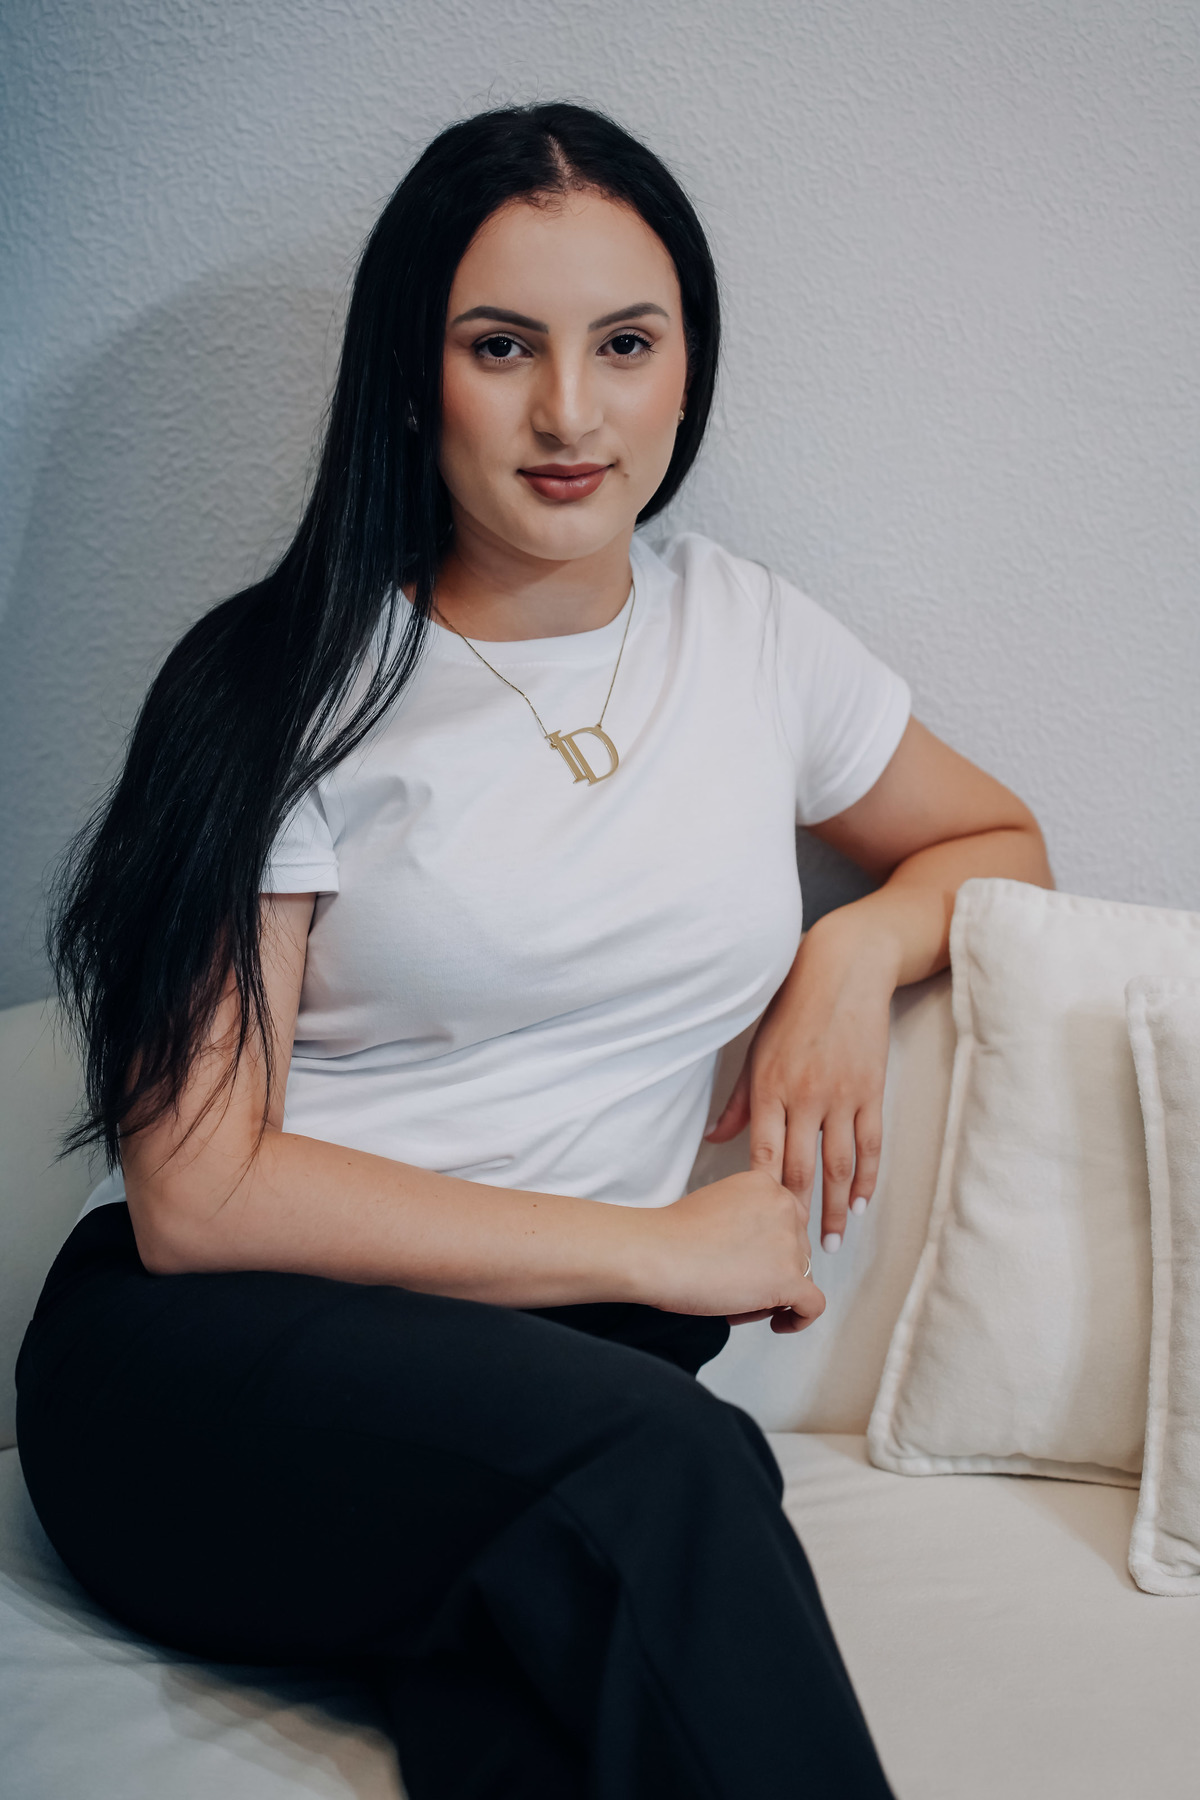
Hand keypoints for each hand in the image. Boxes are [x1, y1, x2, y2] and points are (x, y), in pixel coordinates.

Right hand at [642, 1172, 823, 1333]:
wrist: (656, 1252)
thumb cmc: (671, 1235)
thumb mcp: (718, 1204)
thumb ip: (746, 1217)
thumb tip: (758, 1252)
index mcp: (766, 1184)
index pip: (787, 1220)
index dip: (767, 1246)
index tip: (744, 1260)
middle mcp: (784, 1207)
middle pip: (797, 1249)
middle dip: (770, 1271)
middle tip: (734, 1285)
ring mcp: (789, 1243)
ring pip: (802, 1277)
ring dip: (774, 1295)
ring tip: (737, 1305)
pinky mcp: (789, 1279)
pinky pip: (812, 1306)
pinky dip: (798, 1319)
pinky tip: (776, 1323)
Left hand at [704, 907, 896, 1251]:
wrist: (842, 970)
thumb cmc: (793, 1008)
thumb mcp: (757, 1050)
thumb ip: (738, 1100)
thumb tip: (711, 1137)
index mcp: (769, 1088)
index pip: (764, 1154)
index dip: (762, 1196)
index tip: (758, 1227)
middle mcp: (804, 1096)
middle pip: (801, 1168)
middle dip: (798, 1215)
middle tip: (795, 1253)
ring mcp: (840, 1095)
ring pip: (838, 1164)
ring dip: (835, 1207)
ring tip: (832, 1240)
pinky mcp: (871, 1090)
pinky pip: (871, 1143)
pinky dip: (867, 1176)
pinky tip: (861, 1202)